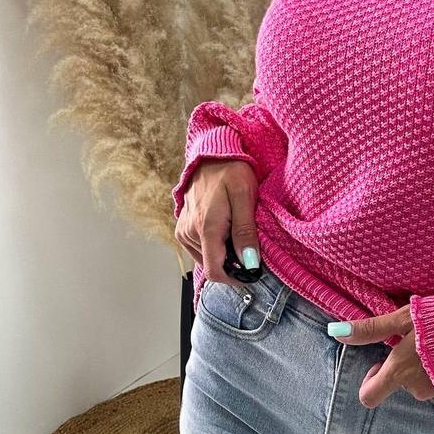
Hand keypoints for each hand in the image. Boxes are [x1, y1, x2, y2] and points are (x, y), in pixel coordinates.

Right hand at [174, 159, 258, 284]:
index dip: (235, 278)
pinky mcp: (182, 229)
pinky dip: (214, 247)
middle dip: (232, 264)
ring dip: (223, 254)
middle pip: (212, 266)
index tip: (252, 272)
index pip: (215, 272)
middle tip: (249, 246)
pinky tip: (225, 230)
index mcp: (206, 228)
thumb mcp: (245, 196)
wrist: (211, 154)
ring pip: (206, 259)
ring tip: (237, 233)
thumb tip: (249, 262)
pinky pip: (199, 249)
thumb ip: (246, 231)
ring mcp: (184, 231)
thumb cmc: (230, 171)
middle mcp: (190, 233)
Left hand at [331, 305, 433, 409]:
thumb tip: (335, 331)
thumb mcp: (405, 316)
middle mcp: (419, 390)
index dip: (370, 381)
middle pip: (401, 385)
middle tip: (423, 339)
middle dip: (406, 366)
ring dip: (428, 371)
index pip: (369, 397)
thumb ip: (371, 329)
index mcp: (400, 372)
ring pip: (424, 387)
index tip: (381, 361)